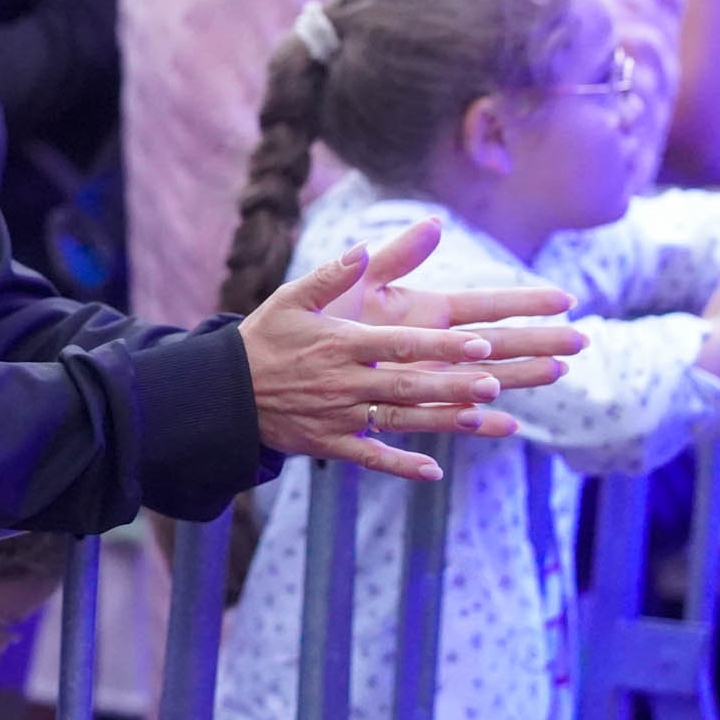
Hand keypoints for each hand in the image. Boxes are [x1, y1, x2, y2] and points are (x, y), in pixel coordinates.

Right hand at [238, 220, 583, 479]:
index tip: (479, 343)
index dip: (441, 345)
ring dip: (443, 420)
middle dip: (453, 384)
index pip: (400, 344)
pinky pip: (371, 456)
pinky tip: (434, 470)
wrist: (224, 391)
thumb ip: (331, 276)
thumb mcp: (291, 298)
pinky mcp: (330, 442)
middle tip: (495, 382)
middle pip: (408, 384)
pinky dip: (401, 465)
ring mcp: (339, 416)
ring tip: (484, 419)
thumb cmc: (263, 339)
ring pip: (400, 420)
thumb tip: (363, 250)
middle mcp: (345, 382)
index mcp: (340, 343)